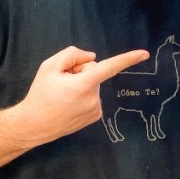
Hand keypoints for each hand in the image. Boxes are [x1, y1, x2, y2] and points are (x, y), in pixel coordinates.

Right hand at [18, 46, 148, 143]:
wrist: (34, 124)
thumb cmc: (41, 94)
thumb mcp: (49, 66)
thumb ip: (72, 54)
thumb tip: (92, 57)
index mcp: (83, 85)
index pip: (109, 67)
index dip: (128, 59)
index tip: (145, 54)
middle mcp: (93, 98)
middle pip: (94, 71)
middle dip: (81, 72)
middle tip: (61, 82)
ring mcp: (96, 110)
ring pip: (94, 84)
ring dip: (81, 85)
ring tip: (63, 95)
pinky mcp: (95, 116)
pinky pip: (93, 96)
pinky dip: (83, 95)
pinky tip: (69, 103)